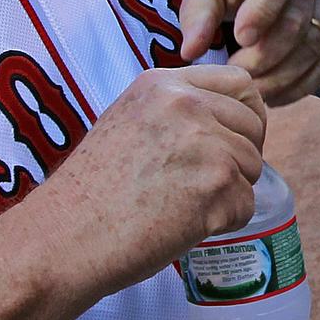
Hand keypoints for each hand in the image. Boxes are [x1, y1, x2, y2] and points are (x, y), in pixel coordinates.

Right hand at [42, 64, 266, 296]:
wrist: (65, 236)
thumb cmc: (92, 191)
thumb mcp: (128, 122)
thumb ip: (175, 112)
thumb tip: (230, 120)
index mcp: (163, 84)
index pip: (240, 83)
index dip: (246, 114)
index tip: (233, 139)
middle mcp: (186, 105)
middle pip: (254, 125)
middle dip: (240, 157)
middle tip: (203, 184)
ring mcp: (204, 144)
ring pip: (253, 166)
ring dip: (230, 192)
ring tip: (182, 205)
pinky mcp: (215, 186)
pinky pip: (245, 205)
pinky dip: (223, 222)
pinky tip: (182, 225)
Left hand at [176, 0, 319, 103]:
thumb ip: (198, 12)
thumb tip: (190, 53)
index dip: (262, 11)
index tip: (239, 38)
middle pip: (297, 22)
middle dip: (265, 57)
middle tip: (236, 76)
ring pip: (315, 45)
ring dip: (283, 77)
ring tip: (252, 92)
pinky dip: (304, 84)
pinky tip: (276, 95)